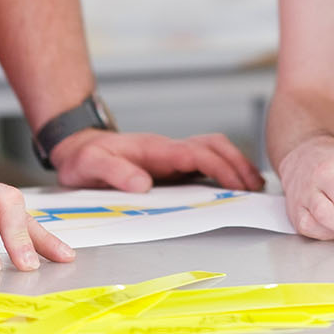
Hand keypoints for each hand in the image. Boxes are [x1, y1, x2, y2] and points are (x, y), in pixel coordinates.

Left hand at [50, 130, 263, 192]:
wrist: (78, 148)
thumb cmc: (84, 158)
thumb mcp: (91, 166)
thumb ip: (115, 173)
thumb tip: (142, 184)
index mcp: (155, 149)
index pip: (196, 153)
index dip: (220, 167)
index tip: (237, 185)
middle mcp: (168, 149)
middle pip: (213, 145)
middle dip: (237, 164)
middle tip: (255, 188)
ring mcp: (171, 155)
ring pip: (213, 149)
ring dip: (235, 163)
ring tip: (253, 186)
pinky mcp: (170, 164)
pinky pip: (204, 161)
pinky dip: (224, 168)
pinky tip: (232, 184)